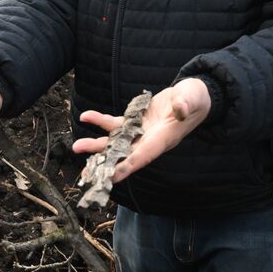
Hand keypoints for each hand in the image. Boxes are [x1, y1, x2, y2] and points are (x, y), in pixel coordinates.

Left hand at [72, 78, 211, 183]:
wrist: (193, 94)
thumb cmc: (196, 98)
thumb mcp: (193, 98)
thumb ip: (185, 104)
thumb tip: (180, 109)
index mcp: (164, 138)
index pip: (144, 155)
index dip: (128, 166)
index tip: (111, 176)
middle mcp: (150, 139)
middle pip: (125, 155)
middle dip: (105, 163)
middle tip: (86, 173)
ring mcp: (142, 131)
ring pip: (116, 141)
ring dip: (97, 145)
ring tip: (77, 147)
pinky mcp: (136, 120)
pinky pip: (116, 124)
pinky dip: (101, 122)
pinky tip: (86, 116)